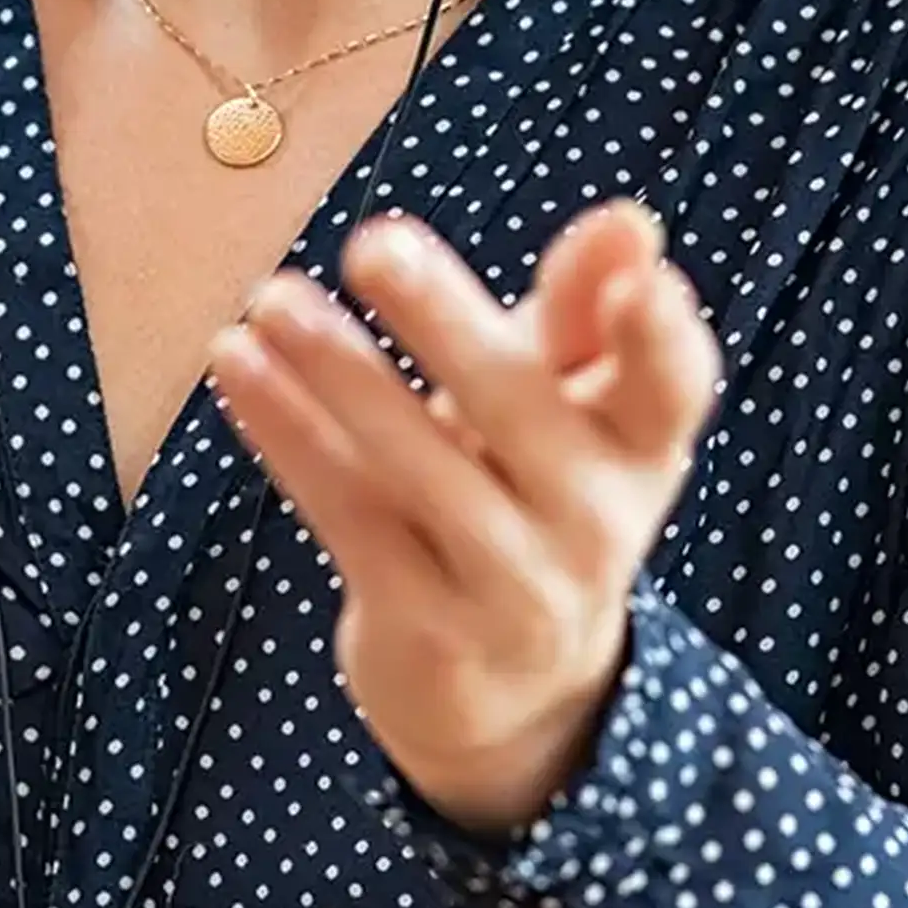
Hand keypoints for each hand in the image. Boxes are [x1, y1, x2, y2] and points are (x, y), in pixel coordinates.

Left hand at [209, 198, 720, 837]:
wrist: (507, 686)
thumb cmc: (531, 488)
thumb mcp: (568, 403)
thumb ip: (584, 309)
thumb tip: (629, 221)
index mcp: (641, 449)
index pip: (672, 390)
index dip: (665, 338)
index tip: (646, 278)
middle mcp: (594, 523)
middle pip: (521, 412)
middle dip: (445, 325)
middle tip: (372, 243)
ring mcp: (512, 587)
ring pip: (418, 469)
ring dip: (339, 376)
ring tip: (270, 298)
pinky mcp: (426, 627)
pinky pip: (349, 514)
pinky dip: (288, 434)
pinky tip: (236, 362)